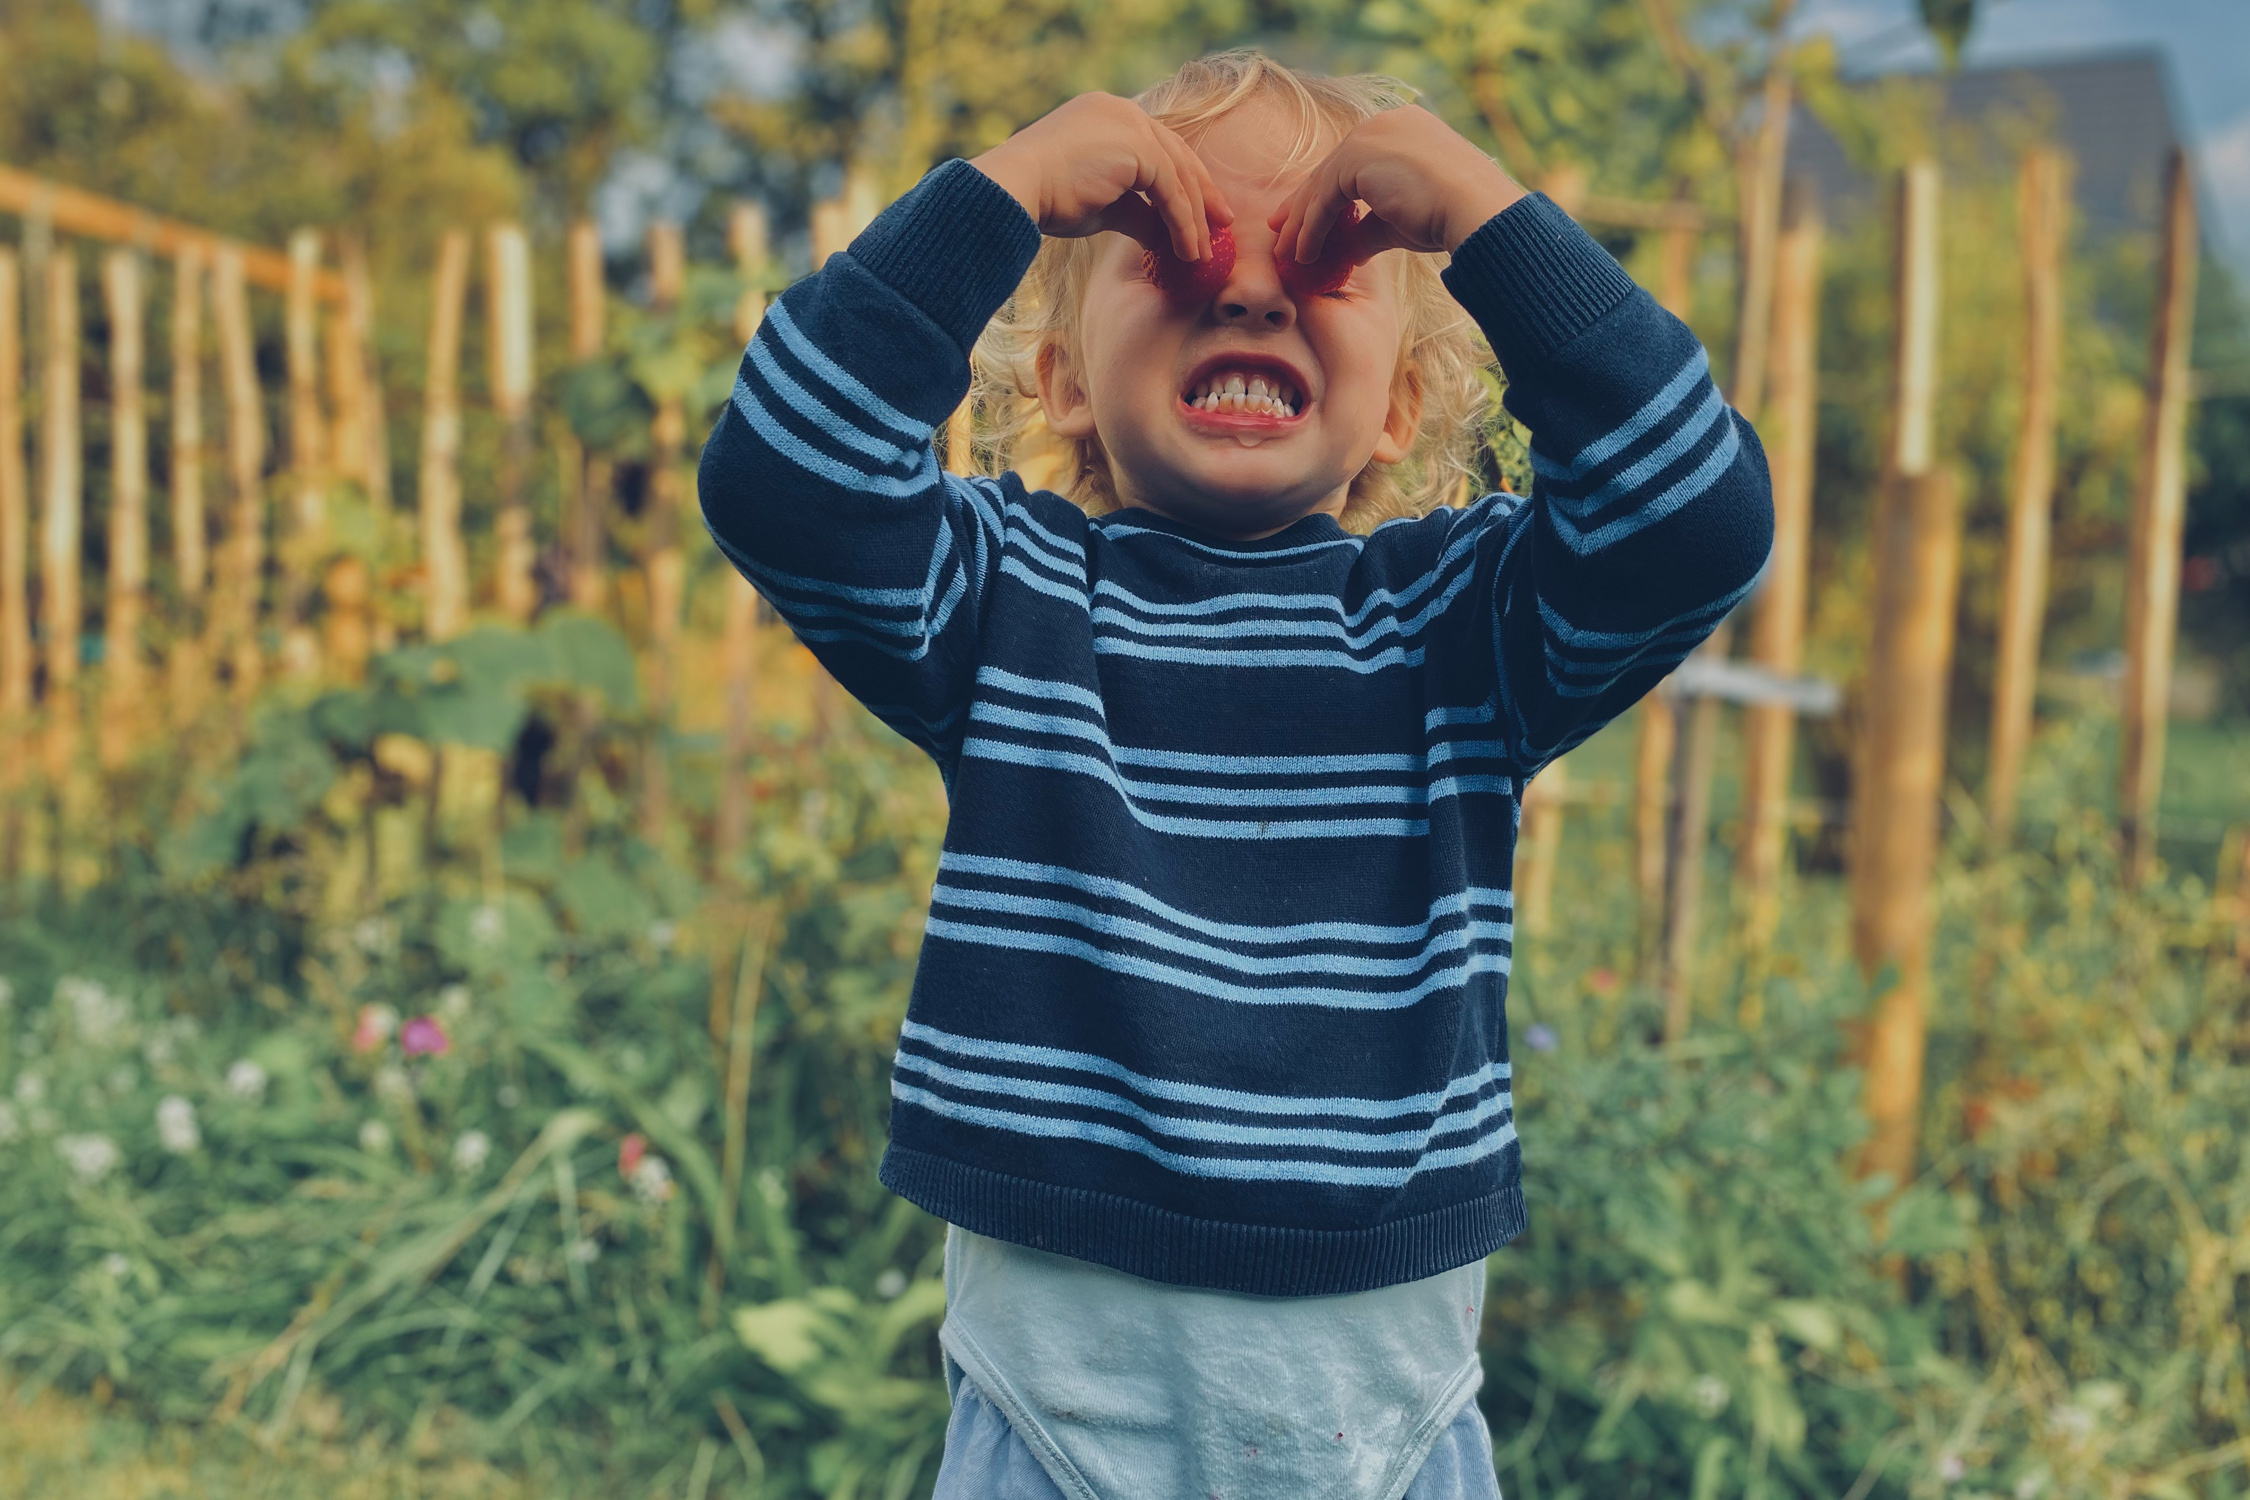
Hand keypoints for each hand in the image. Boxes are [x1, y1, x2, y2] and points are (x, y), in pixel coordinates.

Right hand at [969, 94, 1232, 262]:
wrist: (1015, 188)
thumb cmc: (1044, 198)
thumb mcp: (1099, 206)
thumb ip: (1135, 214)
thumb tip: (1161, 238)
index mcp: (1108, 115)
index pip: (1158, 147)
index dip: (1183, 180)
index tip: (1201, 212)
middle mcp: (1122, 111)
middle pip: (1177, 154)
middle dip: (1202, 194)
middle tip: (1221, 226)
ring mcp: (1131, 124)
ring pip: (1179, 174)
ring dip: (1194, 217)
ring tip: (1202, 254)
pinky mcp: (1137, 147)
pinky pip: (1172, 189)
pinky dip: (1184, 222)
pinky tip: (1187, 251)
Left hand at [1268, 106, 1524, 265]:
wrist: (1474, 209)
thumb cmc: (1449, 217)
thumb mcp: (1403, 222)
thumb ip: (1371, 229)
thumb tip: (1350, 252)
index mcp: (1402, 129)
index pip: (1353, 162)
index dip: (1327, 192)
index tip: (1307, 220)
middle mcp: (1384, 123)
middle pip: (1332, 168)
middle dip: (1304, 203)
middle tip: (1280, 230)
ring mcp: (1370, 135)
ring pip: (1323, 183)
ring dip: (1302, 222)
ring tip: (1287, 253)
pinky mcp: (1357, 157)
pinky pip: (1324, 197)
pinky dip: (1311, 228)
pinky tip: (1304, 255)